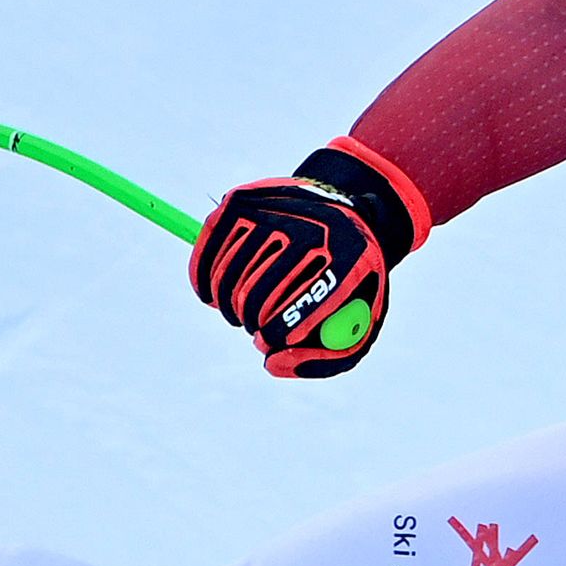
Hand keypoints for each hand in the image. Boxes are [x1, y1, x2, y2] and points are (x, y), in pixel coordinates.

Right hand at [191, 144, 422, 379]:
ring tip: (243, 309)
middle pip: (258, 293)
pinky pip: (208, 253)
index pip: (300, 309)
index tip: (265, 342)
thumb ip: (321, 360)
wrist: (345, 213)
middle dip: (251, 321)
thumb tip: (270, 364)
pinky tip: (219, 292)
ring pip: (229, 277)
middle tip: (255, 327)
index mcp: (348, 260)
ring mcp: (274, 210)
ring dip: (229, 306)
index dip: (275, 334)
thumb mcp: (358, 326)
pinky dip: (206, 282)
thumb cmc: (349, 282)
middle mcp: (311, 228)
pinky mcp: (241, 201)